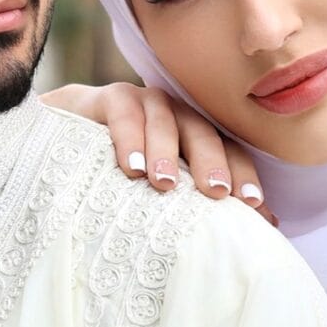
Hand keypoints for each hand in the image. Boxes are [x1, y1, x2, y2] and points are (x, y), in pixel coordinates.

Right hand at [42, 81, 266, 209]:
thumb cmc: (120, 176)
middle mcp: (174, 116)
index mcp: (194, 138)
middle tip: (215, 192)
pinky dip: (128, 136)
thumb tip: (266, 228)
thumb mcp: (160, 194)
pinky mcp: (107, 98)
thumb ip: (201, 206)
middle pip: (202, 133)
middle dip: (212, 162)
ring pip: (164, 119)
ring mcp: (141, 102)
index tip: (252, 204)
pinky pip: (123, 111)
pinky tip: (129, 166)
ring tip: (163, 184)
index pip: (227, 149)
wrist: (60, 142)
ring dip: (166, 151)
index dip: (242, 173)